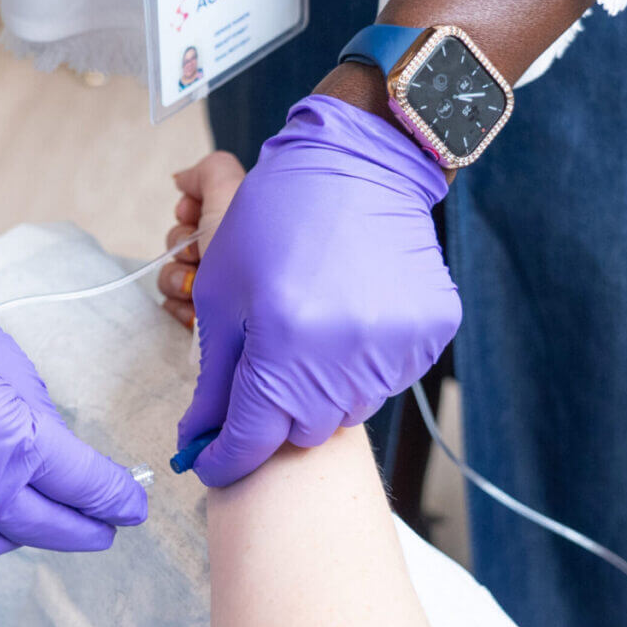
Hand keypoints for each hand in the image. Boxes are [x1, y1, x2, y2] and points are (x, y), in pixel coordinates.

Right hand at [0, 244, 146, 566]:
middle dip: (81, 530)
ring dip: (13, 531)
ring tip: (23, 509)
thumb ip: (45, 433)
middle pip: (40, 529)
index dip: (113, 501)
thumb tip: (76, 480)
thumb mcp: (15, 373)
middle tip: (101, 530)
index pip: (80, 486)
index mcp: (5, 432)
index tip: (131, 510)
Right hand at [159, 152, 245, 327]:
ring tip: (194, 286)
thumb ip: (210, 171)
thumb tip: (183, 178)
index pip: (200, 209)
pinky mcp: (207, 319)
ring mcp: (220, 288)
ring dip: (177, 278)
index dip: (189, 209)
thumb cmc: (255, 247)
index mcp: (241, 224)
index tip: (191, 213)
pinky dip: (179, 307)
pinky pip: (174, 307)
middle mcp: (231, 253)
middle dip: (182, 244)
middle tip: (199, 252)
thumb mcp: (231, 193)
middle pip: (182, 240)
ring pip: (173, 274)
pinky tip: (196, 312)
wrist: (266, 313)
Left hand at [179, 95, 461, 486]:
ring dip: (318, 391)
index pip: (251, 440)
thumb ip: (213, 378)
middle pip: (301, 432)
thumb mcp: (222, 293)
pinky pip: (384, 379)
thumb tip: (198, 438)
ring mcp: (394, 351)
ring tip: (307, 335)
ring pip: (346, 410)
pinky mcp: (428, 336)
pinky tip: (347, 319)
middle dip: (272, 417)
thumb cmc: (275, 222)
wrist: (359, 166)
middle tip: (260, 373)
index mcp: (284, 348)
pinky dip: (358, 366)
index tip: (205, 461)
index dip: (223, 458)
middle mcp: (345, 360)